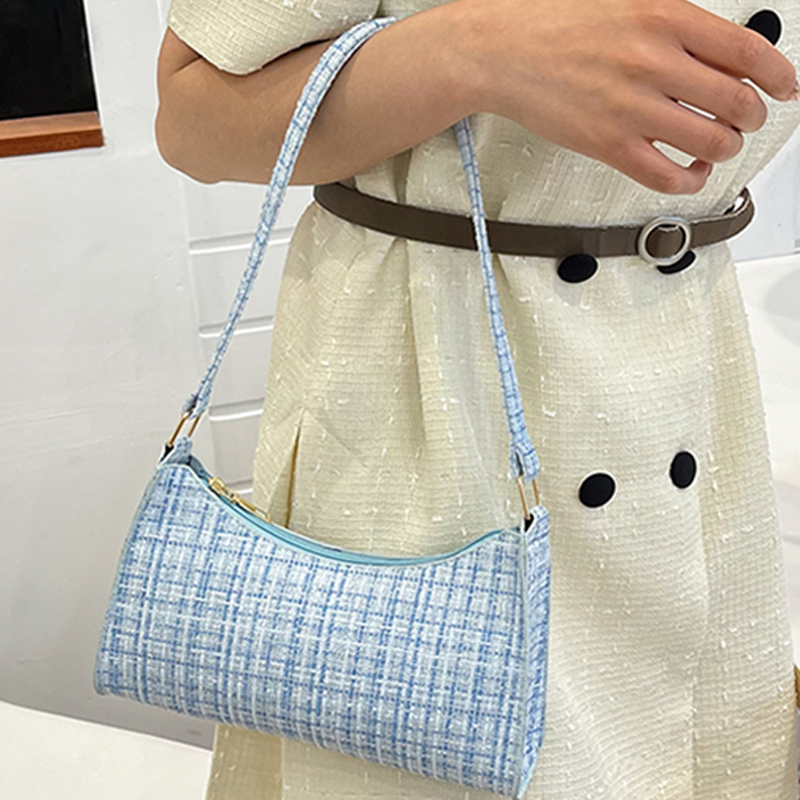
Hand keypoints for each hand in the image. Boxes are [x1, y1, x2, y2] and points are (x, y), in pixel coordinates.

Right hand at [459, 0, 798, 193]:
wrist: (501, 52)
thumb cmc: (553, 23)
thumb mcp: (625, 1)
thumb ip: (675, 24)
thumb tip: (720, 54)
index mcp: (664, 16)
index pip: (746, 50)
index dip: (777, 74)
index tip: (785, 88)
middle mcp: (653, 62)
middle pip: (735, 101)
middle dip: (752, 116)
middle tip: (749, 120)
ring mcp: (631, 107)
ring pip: (709, 141)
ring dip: (725, 148)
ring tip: (718, 145)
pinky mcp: (607, 144)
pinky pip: (665, 174)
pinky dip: (689, 179)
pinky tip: (690, 172)